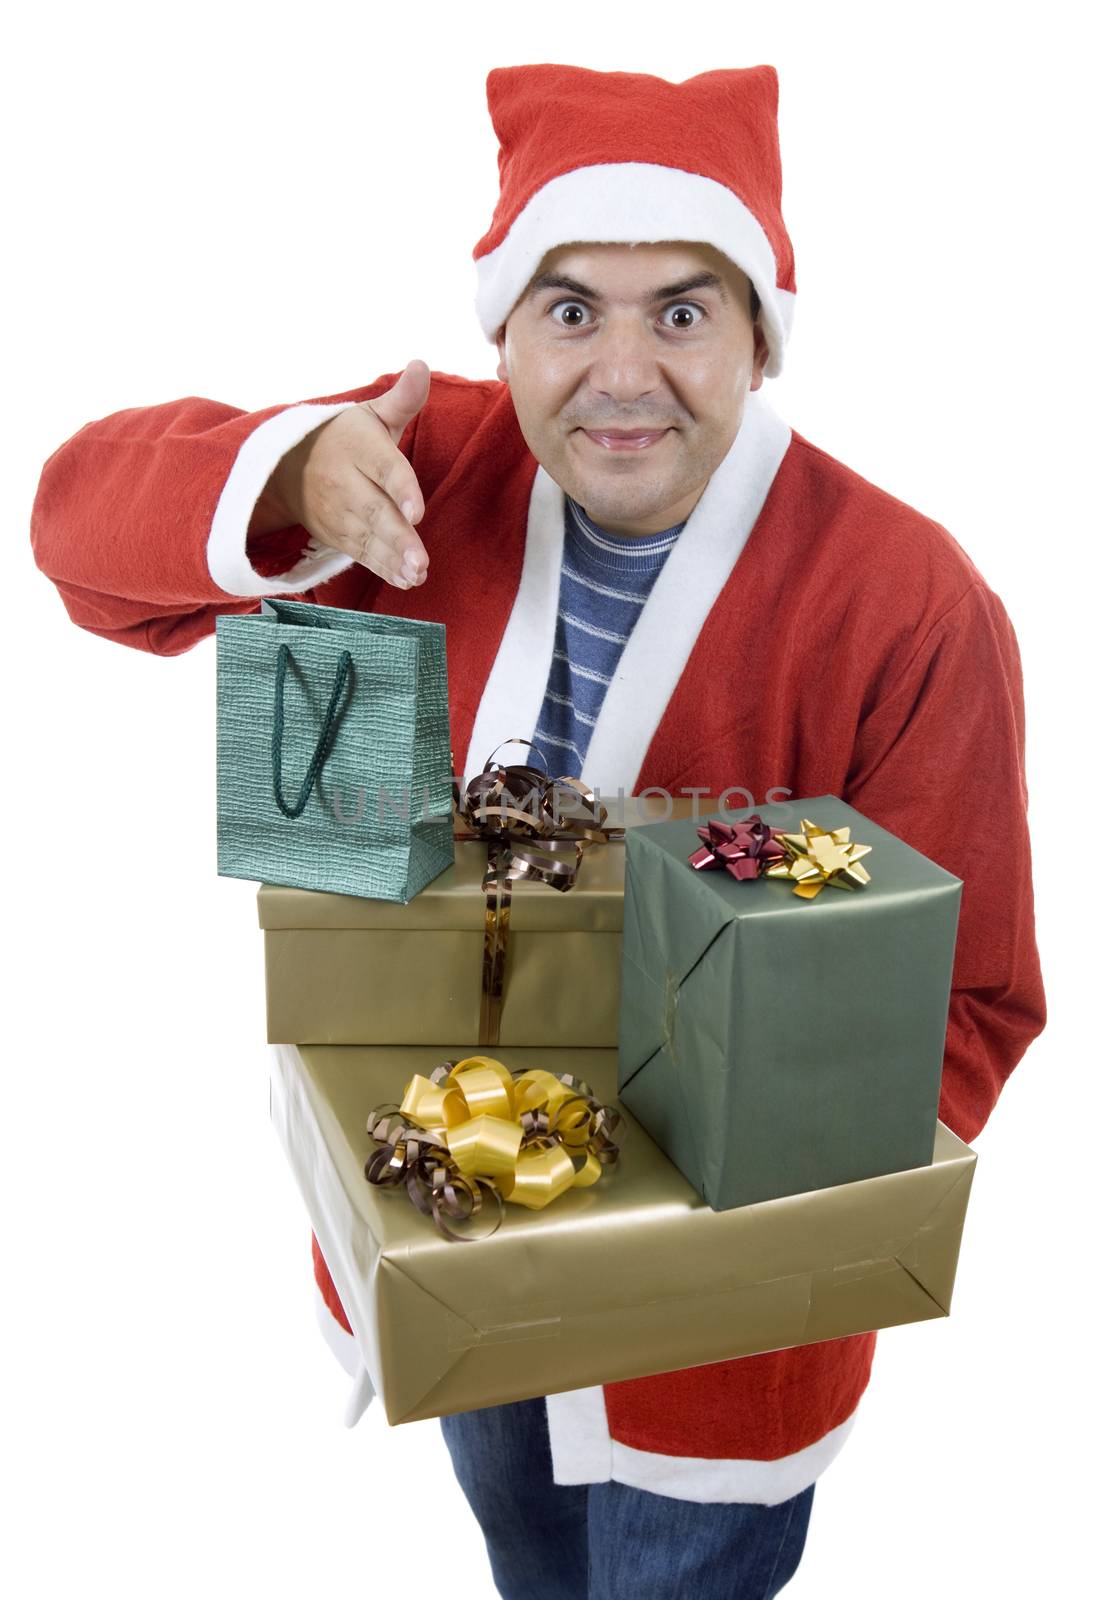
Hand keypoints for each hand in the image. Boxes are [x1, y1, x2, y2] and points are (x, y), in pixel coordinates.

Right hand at [265, 360, 430, 588]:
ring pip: (368, 538)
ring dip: (393, 559)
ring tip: (417, 574)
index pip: (383, 468)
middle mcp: (346, 481)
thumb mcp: (370, 414)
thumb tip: (422, 366)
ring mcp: (339, 512)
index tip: (418, 512)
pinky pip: (361, 553)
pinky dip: (383, 568)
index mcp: (358, 446)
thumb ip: (401, 399)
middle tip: (422, 561)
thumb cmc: (345, 436)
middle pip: (375, 511)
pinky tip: (405, 580)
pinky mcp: (337, 535)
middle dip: (399, 539)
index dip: (401, 489)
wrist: (288, 466)